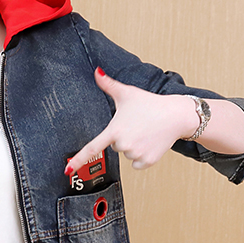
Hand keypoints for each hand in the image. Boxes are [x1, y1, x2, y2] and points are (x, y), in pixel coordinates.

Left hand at [65, 68, 196, 174]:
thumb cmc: (150, 104)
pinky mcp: (147, 161)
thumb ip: (108, 84)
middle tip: (135, 125)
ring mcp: (136, 154)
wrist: (176, 115)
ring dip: (132, 146)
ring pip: (126, 154)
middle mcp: (124, 145)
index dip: (78, 161)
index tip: (67, 171)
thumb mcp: (126, 93)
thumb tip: (96, 71)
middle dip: (122, 137)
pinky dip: (141, 156)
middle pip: (114, 146)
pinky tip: (149, 142)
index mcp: (115, 130)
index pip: (92, 148)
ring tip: (144, 131)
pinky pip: (136, 164)